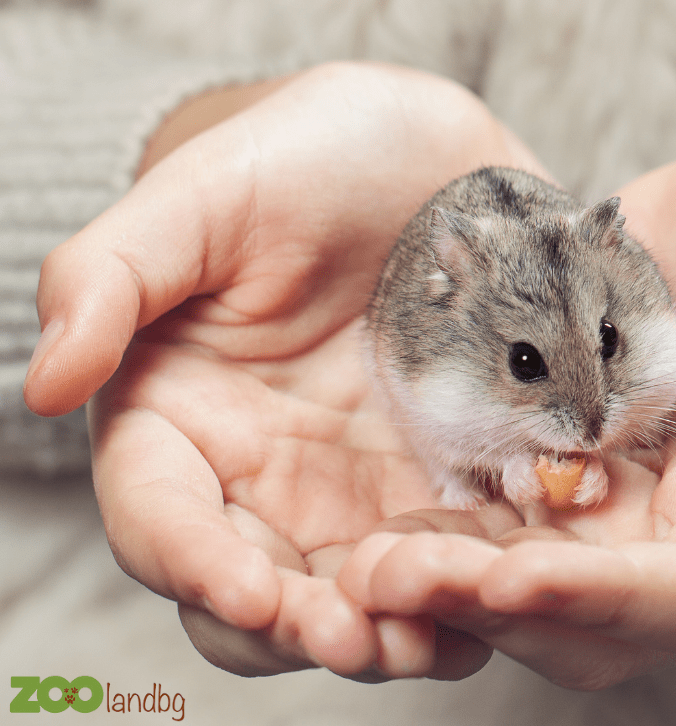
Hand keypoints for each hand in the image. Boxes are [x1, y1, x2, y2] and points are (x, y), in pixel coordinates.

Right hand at [23, 61, 548, 679]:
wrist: (422, 150)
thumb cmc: (299, 158)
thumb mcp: (202, 196)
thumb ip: (110, 279)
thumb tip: (48, 381)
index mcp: (182, 416)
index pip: (165, 517)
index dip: (199, 568)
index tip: (255, 597)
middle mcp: (265, 467)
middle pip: (265, 587)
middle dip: (306, 629)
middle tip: (363, 641)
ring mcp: (360, 478)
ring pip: (362, 590)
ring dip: (397, 628)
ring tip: (441, 637)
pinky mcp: (442, 471)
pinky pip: (454, 548)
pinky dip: (475, 581)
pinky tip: (511, 589)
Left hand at [337, 116, 675, 688]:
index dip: (614, 601)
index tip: (519, 585)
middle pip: (593, 610)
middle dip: (499, 607)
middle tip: (398, 580)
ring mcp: (619, 496)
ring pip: (529, 575)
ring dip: (451, 580)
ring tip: (362, 565)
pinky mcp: (562, 455)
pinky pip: (496, 512)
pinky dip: (442, 524)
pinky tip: (374, 514)